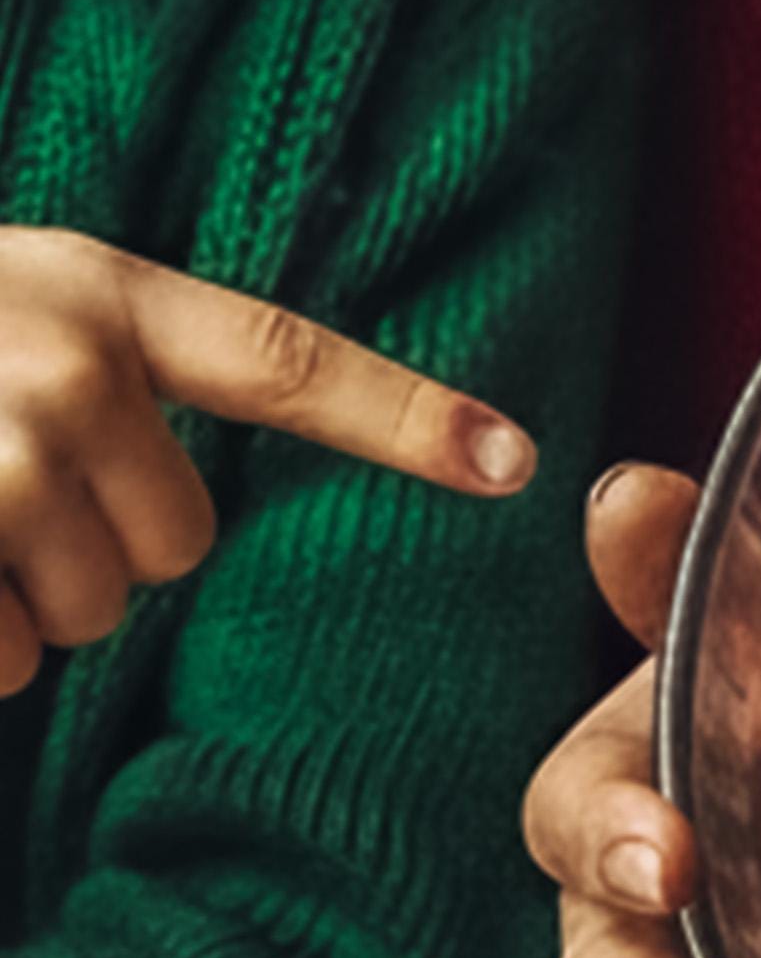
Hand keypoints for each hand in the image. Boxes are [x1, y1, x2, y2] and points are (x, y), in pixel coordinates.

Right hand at [0, 229, 531, 692]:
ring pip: (89, 613)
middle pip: (181, 542)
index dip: (405, 417)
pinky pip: (6, 662)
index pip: (285, 364)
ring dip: (17, 597)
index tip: (513, 459)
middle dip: (96, 547)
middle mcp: (71, 371)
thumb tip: (196, 494)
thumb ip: (101, 364)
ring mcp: (5, 461)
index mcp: (97, 295)